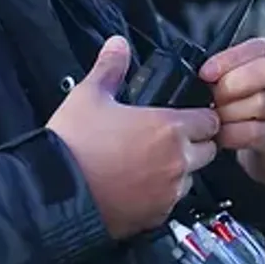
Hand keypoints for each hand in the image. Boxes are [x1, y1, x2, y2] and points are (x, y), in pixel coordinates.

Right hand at [47, 36, 218, 239]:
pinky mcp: (154, 219)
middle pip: (208, 151)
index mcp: (168, 129)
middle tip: (167, 136)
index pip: (210, 121)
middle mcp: (176, 163)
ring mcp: (166, 195)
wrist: (54, 193)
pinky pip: (169, 204)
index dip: (201, 115)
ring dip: (178, 170)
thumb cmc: (74, 143)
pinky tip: (136, 183)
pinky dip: (160, 194)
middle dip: (194, 142)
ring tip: (148, 160)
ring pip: (190, 179)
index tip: (187, 114)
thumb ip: (110, 67)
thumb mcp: (90, 94)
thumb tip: (117, 45)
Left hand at [200, 38, 264, 186]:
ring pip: (262, 103)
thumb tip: (200, 74)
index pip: (260, 47)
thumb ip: (227, 69)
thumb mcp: (241, 77)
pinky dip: (232, 133)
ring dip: (229, 111)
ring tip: (214, 116)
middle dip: (232, 84)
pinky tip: (221, 134)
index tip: (205, 73)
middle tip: (212, 97)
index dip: (230, 58)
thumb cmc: (250, 100)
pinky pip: (258, 133)